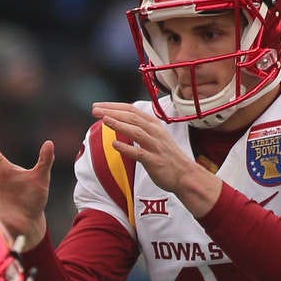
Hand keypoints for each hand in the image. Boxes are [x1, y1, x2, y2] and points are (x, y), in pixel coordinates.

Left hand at [90, 101, 222, 214]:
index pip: (132, 110)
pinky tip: (114, 145)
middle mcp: (155, 132)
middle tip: (95, 110)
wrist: (185, 175)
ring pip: (136, 131)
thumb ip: (140, 129)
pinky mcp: (154, 161)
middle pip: (132, 118)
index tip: (98, 106)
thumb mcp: (155, 137)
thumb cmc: (167, 157)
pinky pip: (139, 153)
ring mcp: (155, 146)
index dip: (114, 106)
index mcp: (153, 125)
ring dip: (119, 125)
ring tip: (104, 120)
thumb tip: (121, 122)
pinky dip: (127, 148)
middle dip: (112, 112)